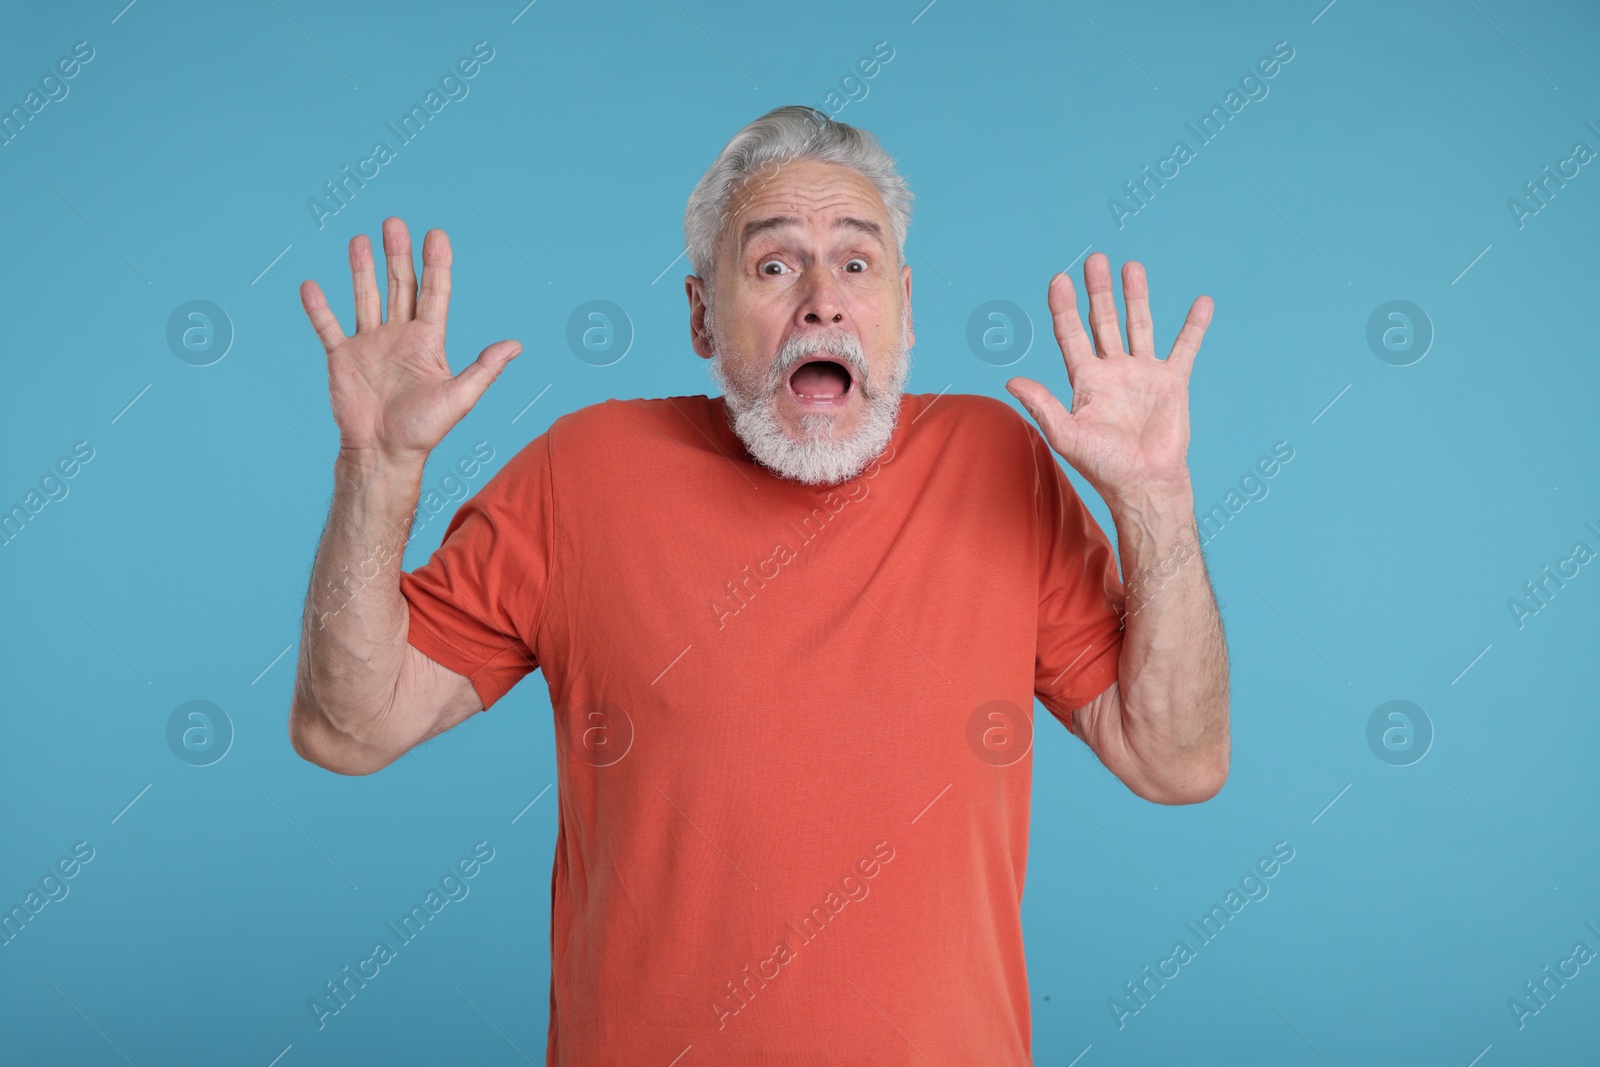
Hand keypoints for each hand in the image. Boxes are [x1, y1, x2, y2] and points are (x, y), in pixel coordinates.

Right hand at [299, 217, 521, 465]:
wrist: (383, 454)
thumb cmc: (424, 431)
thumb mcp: (460, 398)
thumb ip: (484, 369)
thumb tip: (516, 345)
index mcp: (428, 342)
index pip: (434, 294)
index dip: (435, 264)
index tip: (436, 234)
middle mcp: (399, 337)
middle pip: (400, 287)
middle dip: (398, 255)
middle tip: (395, 224)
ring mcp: (370, 345)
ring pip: (366, 297)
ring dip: (362, 269)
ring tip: (360, 239)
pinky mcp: (342, 358)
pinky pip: (328, 327)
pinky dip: (318, 308)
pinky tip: (311, 285)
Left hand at [1005, 253, 1210, 507]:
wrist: (1145, 484)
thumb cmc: (1103, 466)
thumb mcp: (1066, 435)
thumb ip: (1042, 404)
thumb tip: (1010, 380)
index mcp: (1086, 381)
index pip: (1071, 334)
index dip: (1064, 307)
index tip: (1059, 280)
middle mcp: (1113, 372)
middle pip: (1103, 322)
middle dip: (1098, 291)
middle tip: (1095, 259)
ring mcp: (1143, 374)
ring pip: (1139, 325)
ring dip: (1136, 296)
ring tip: (1131, 266)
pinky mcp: (1172, 382)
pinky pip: (1185, 347)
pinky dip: (1194, 326)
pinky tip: (1201, 302)